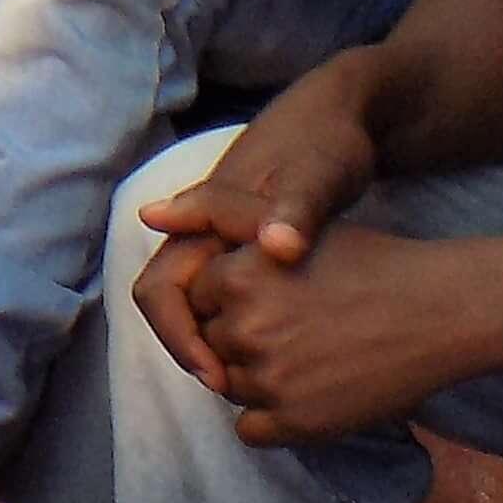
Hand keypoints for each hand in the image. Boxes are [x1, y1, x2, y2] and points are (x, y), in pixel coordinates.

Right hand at [124, 72, 385, 397]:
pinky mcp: (252, 251)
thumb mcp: (318, 175)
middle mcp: (203, 233)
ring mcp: (226, 242)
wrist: (343, 113)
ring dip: (216, 344)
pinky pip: (226, 301)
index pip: (158, 293)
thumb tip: (275, 249)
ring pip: (198, 307)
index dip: (180, 339)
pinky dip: (240, 331)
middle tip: (239, 389)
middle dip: (195, 351)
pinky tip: (280, 352)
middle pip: (172, 306)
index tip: (218, 375)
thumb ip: (296, 211)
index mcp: (203, 217)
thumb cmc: (327, 143)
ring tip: (258, 380)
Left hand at [169, 224, 501, 446]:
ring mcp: (270, 379)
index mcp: (236, 275)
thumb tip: (148, 217)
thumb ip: (215, 210)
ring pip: (230, 387)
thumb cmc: (365, 260)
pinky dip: (272, 419)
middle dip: (246, 338)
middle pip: (213, 344)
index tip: (283, 296)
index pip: (200, 300)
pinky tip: (311, 392)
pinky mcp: (297, 423)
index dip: (239, 299)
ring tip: (314, 356)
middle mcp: (245, 327)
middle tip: (304, 327)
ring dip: (259, 379)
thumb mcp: (286, 223)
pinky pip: (249, 430)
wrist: (441, 312)